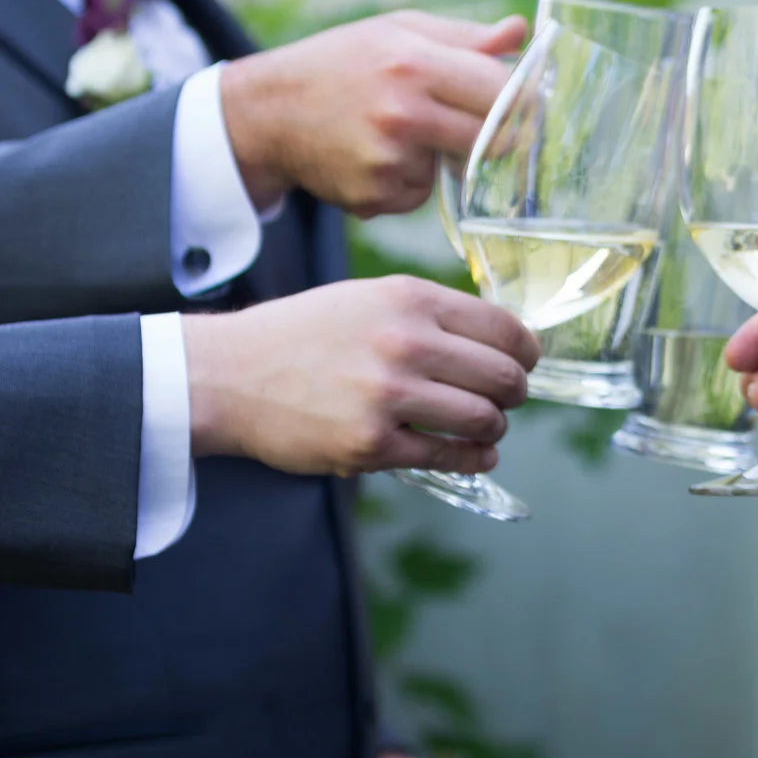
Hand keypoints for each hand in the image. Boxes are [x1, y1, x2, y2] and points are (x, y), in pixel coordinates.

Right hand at [182, 277, 537, 475]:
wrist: (231, 375)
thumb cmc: (301, 335)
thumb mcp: (367, 298)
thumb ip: (427, 313)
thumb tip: (494, 341)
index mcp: (408, 299)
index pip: (503, 327)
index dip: (526, 351)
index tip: (526, 362)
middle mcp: (405, 342)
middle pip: (503, 377)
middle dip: (515, 394)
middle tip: (507, 400)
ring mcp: (388, 396)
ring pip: (483, 419)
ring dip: (494, 428)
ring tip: (486, 428)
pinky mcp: (371, 445)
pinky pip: (447, 456)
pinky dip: (471, 459)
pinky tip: (474, 455)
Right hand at [219, 12, 527, 216]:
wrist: (270, 112)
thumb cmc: (342, 61)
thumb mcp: (398, 30)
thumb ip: (465, 37)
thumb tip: (522, 32)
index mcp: (414, 63)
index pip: (502, 91)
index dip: (527, 101)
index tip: (534, 105)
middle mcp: (403, 113)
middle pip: (493, 139)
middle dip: (500, 135)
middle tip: (488, 125)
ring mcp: (389, 161)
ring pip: (458, 169)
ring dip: (447, 157)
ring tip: (403, 130)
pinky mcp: (376, 196)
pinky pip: (421, 193)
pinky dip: (411, 180)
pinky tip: (378, 156)